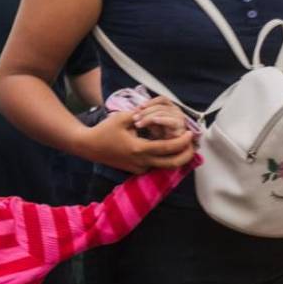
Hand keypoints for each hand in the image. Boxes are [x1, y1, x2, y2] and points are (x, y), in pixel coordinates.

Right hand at [74, 109, 195, 173]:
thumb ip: (141, 115)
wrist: (89, 146)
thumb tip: (157, 114)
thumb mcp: (122, 118)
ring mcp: (138, 168)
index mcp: (139, 149)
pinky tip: (167, 148)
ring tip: (183, 145)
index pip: (168, 148)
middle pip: (172, 164)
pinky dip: (163, 158)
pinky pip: (154, 165)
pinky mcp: (136, 169)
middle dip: (186, 156)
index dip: (182, 142)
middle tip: (193, 145)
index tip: (190, 133)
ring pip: (164, 165)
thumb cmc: (104, 130)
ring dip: (175, 157)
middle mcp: (141, 162)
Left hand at [133, 96, 189, 140]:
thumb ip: (145, 116)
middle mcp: (176, 112)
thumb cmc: (157, 136)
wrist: (167, 151)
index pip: (162, 99)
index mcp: (170, 108)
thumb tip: (135, 111)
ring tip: (139, 123)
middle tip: (135, 118)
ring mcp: (179, 119)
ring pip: (163, 112)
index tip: (137, 108)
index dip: (149, 102)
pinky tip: (154, 121)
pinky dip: (162, 119)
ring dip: (149, 116)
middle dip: (146, 111)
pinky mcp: (180, 129)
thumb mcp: (150, 124)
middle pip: (160, 106)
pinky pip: (172, 121)